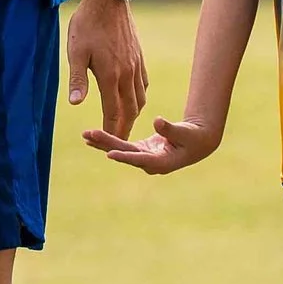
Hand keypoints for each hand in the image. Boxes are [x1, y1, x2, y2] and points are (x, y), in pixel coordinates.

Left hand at [64, 0, 146, 140]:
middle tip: (119, 142)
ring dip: (133, 114)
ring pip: (140, 98)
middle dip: (125, 128)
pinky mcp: (139, 56)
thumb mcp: (76, 52)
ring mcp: (136, 65)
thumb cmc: (87, 24)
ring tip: (125, 123)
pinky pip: (144, 83)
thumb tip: (75, 103)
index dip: (110, 130)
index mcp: (111, 76)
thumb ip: (77, 79)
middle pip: (130, 110)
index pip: (113, 112)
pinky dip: (139, 96)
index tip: (107, 144)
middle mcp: (127, 74)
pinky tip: (132, 97)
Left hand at [85, 115, 218, 174]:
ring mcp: (144, 157)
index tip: (109, 154)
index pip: (139, 159)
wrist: (197, 143)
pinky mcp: (141, 150)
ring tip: (85, 136)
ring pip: (120, 149)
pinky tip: (94, 137)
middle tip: (88, 135)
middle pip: (124, 152)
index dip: (124, 156)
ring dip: (103, 142)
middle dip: (106, 144)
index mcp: (161, 162)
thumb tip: (156, 121)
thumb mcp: (184, 133)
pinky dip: (109, 141)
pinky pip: (122, 146)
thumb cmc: (193, 138)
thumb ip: (170, 128)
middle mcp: (149, 162)